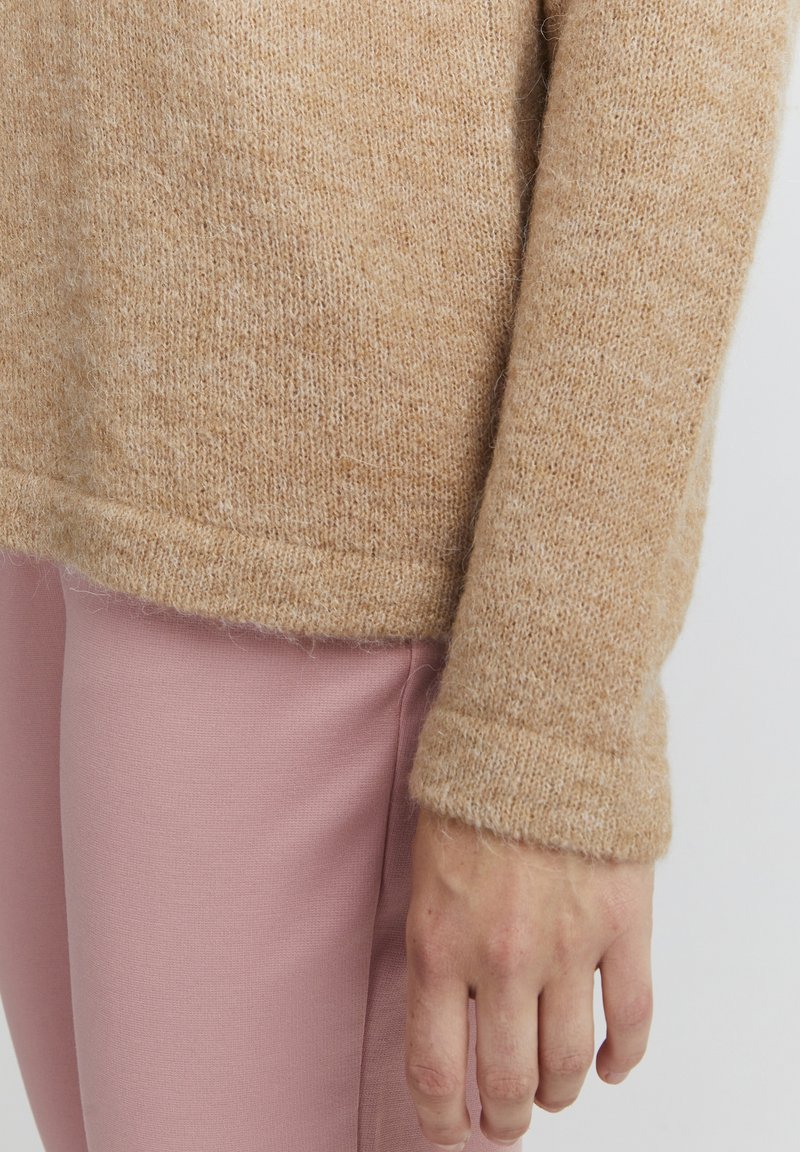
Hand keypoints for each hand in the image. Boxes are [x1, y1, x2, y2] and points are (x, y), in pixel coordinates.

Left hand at [404, 808, 654, 1148]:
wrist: (535, 734)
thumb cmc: (471, 795)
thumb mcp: (426, 874)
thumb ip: (437, 948)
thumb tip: (451, 1016)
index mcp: (439, 945)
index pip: (434, 1068)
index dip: (441, 1121)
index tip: (448, 1135)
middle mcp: (502, 960)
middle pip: (505, 1080)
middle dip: (503, 1117)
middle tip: (504, 1121)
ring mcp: (568, 947)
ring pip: (566, 1063)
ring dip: (557, 1093)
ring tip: (550, 1095)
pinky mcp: (624, 927)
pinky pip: (632, 1020)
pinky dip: (622, 1059)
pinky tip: (608, 1068)